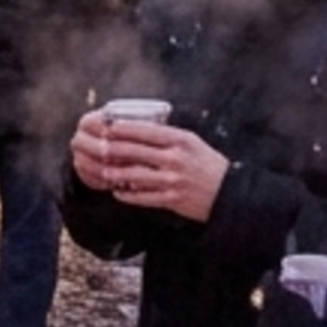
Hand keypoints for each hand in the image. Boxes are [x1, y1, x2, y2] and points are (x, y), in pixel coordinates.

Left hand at [68, 112, 226, 220]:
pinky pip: (143, 197)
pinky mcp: (172, 199)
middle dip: (111, 149)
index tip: (106, 126)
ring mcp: (172, 180)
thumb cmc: (208, 165)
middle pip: (134, 151)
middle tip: (96, 147)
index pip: (144, 131)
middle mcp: (175, 158)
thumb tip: (139, 127)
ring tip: (102, 171)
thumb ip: (168, 135)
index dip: (122, 128)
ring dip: (114, 173)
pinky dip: (128, 195)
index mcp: (180, 139)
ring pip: (134, 175)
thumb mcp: (192, 142)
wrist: (230, 193)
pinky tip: (117, 192)